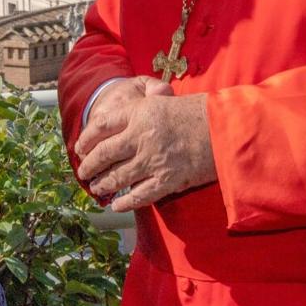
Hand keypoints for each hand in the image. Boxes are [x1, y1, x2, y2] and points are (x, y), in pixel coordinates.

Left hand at [75, 78, 215, 212]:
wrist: (226, 127)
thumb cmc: (198, 113)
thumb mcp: (165, 101)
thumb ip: (141, 109)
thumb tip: (120, 123)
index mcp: (140, 112)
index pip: (102, 126)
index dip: (86, 139)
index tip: (80, 148)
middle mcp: (141, 136)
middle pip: (104, 154)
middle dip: (89, 166)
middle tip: (83, 173)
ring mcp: (153, 160)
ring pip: (117, 177)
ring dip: (103, 184)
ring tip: (96, 188)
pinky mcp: (167, 180)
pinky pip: (139, 195)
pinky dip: (125, 202)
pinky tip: (117, 204)